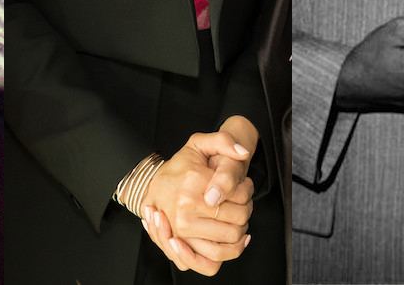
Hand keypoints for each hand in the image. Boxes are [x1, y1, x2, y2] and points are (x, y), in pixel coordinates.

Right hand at [141, 128, 257, 273]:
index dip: (248, 191)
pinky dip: (228, 253)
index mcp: (193, 185)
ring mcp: (181, 233)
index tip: (243, 187)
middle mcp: (185, 212)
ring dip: (240, 232)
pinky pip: (211, 262)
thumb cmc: (181, 166)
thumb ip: (223, 141)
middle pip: (239, 219)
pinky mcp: (180, 248)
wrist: (155, 184)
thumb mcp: (199, 144)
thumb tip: (242, 153)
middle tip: (240, 203)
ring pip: (230, 240)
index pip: (242, 195)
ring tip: (237, 220)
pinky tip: (236, 241)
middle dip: (246, 211)